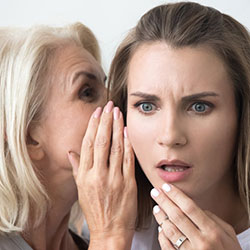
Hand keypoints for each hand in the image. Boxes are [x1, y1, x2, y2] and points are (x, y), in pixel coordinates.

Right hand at [68, 101, 136, 248]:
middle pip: (101, 142)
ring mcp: (113, 179)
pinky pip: (128, 160)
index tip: (97, 113)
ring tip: (119, 113)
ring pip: (116, 147)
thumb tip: (71, 152)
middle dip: (106, 121)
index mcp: (84, 176)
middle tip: (110, 106)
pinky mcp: (127, 184)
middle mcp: (97, 175)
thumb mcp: (81, 190)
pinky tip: (127, 132)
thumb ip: (77, 169)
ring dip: (117, 128)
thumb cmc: (95, 211)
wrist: (110, 232)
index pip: (88, 144)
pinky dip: (128, 144)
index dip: (93, 126)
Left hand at [151, 184, 241, 249]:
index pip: (189, 207)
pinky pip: (167, 247)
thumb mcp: (228, 234)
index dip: (175, 195)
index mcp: (213, 231)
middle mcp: (201, 242)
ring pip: (170, 231)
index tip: (166, 187)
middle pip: (177, 216)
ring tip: (156, 208)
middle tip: (155, 192)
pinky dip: (162, 236)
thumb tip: (196, 208)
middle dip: (163, 201)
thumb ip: (212, 218)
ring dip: (160, 217)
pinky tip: (160, 228)